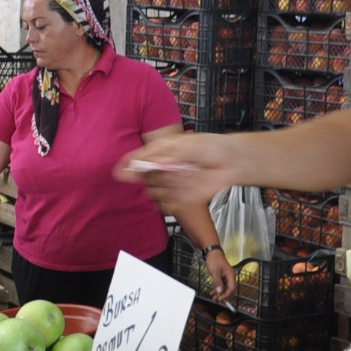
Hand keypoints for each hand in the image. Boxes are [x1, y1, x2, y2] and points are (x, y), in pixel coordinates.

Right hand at [116, 134, 239, 212]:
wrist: (230, 161)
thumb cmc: (210, 147)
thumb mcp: (183, 145)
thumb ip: (163, 155)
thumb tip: (148, 163)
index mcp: (160, 153)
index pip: (136, 161)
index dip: (127, 167)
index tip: (120, 172)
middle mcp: (163, 170)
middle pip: (144, 179)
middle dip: (153, 175)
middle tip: (170, 168)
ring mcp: (170, 185)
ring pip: (155, 192)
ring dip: (169, 185)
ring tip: (186, 175)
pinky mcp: (180, 199)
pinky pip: (167, 205)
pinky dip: (175, 199)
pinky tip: (187, 188)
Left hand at [203, 250, 236, 302]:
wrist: (212, 253)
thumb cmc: (214, 260)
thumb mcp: (215, 272)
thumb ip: (217, 282)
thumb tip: (220, 291)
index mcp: (231, 275)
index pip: (232, 288)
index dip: (227, 295)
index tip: (220, 298)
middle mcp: (231, 277)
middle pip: (230, 290)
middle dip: (224, 295)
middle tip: (216, 299)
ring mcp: (227, 277)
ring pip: (226, 288)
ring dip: (220, 293)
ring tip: (213, 297)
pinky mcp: (223, 277)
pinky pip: (222, 285)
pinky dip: (218, 289)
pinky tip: (213, 292)